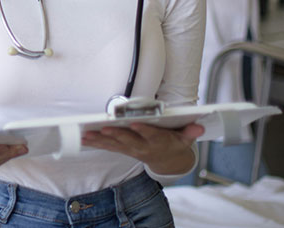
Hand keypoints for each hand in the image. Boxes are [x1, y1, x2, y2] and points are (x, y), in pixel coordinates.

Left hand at [82, 122, 203, 174]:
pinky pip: (108, 147)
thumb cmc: (175, 142)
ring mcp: (131, 150)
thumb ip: (190, 132)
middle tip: (104, 128)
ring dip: (100, 140)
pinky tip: (84, 138)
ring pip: (115, 145)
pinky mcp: (123, 150)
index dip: (143, 130)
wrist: (168, 161)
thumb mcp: (186, 138)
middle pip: (129, 140)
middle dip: (116, 135)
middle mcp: (143, 147)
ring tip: (86, 135)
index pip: (151, 135)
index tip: (135, 122)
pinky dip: (96, 143)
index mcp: (158, 141)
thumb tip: (199, 126)